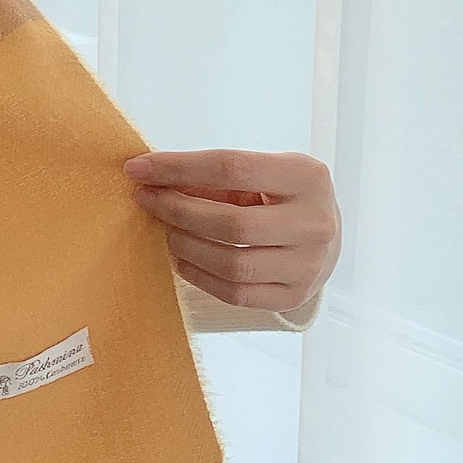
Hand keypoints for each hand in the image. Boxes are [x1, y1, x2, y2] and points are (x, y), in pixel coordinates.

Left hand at [123, 148, 339, 312]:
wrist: (324, 237)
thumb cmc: (278, 196)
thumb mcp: (258, 174)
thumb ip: (211, 176)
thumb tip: (150, 177)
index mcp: (307, 177)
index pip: (232, 167)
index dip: (178, 167)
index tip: (137, 168)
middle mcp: (315, 223)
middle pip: (232, 224)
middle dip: (178, 211)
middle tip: (148, 201)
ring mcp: (309, 265)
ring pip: (233, 265)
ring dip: (186, 247)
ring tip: (167, 232)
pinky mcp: (295, 296)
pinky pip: (236, 294)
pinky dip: (199, 277)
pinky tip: (182, 260)